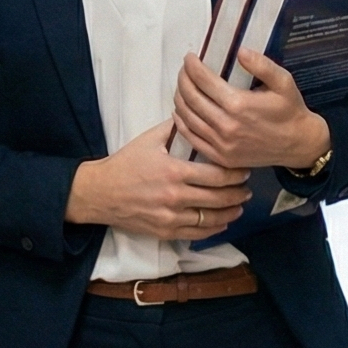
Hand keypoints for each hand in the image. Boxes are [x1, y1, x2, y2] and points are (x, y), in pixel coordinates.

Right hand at [66, 116, 250, 241]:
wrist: (99, 193)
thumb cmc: (124, 164)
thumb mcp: (149, 139)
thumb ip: (175, 128)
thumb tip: (195, 114)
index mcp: (174, 172)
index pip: (216, 175)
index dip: (235, 174)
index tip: (245, 169)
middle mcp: (175, 197)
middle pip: (218, 198)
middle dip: (238, 192)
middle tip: (247, 187)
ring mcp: (170, 217)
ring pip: (211, 218)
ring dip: (230, 212)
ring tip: (240, 205)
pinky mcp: (165, 231)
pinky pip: (197, 233)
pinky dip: (214, 228)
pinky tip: (223, 221)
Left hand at [172, 51, 332, 172]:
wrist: (299, 144)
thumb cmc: (290, 110)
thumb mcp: (283, 82)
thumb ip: (262, 65)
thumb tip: (240, 51)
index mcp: (238, 104)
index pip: (203, 80)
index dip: (192, 66)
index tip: (190, 57)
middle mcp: (226, 125)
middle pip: (191, 97)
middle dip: (183, 79)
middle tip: (184, 70)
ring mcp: (221, 144)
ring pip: (187, 117)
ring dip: (180, 98)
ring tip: (182, 86)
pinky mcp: (220, 157)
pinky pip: (191, 137)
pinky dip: (181, 122)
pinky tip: (181, 111)